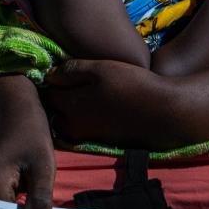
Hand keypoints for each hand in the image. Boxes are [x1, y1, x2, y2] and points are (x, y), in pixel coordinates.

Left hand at [40, 59, 177, 147]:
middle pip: (53, 112)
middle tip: (62, 82)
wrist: (162, 113)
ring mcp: (87, 135)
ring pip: (66, 122)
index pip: (46, 94)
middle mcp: (74, 125)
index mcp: (70, 106)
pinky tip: (93, 104)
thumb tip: (50, 75)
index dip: (48, 81)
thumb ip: (72, 71)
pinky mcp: (101, 140)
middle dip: (53, 99)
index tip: (51, 71)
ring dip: (66, 110)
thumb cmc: (131, 85)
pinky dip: (80, 118)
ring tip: (76, 92)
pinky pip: (81, 128)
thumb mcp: (101, 69)